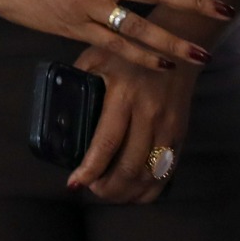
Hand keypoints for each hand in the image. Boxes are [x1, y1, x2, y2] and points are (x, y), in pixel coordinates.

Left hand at [67, 42, 195, 203]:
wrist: (177, 47)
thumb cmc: (130, 51)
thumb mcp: (98, 56)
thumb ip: (78, 77)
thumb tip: (59, 105)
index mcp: (123, 95)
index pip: (106, 142)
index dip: (90, 169)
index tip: (75, 184)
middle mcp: (148, 114)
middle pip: (129, 166)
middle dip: (108, 187)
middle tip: (92, 190)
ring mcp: (168, 126)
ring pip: (149, 173)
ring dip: (128, 192)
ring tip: (109, 193)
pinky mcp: (181, 133)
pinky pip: (168, 170)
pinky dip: (151, 188)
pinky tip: (135, 192)